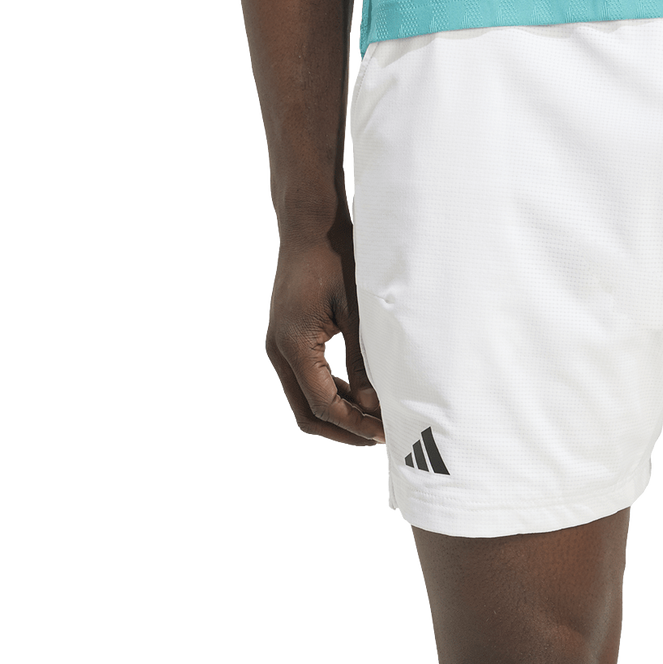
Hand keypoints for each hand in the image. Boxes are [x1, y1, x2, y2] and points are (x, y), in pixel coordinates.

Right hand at [265, 230, 384, 446]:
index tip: (384, 433)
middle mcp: (279, 350)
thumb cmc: (336, 260)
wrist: (310, 226)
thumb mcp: (357, 313)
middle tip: (378, 437)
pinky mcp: (285, 340)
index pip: (323, 403)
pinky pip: (304, 380)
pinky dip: (329, 394)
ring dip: (337, 414)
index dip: (354, 424)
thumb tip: (373, 407)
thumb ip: (363, 362)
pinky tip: (358, 397)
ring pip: (304, 400)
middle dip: (342, 430)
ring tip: (373, 420)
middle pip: (307, 413)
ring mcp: (278, 346)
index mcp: (294, 345)